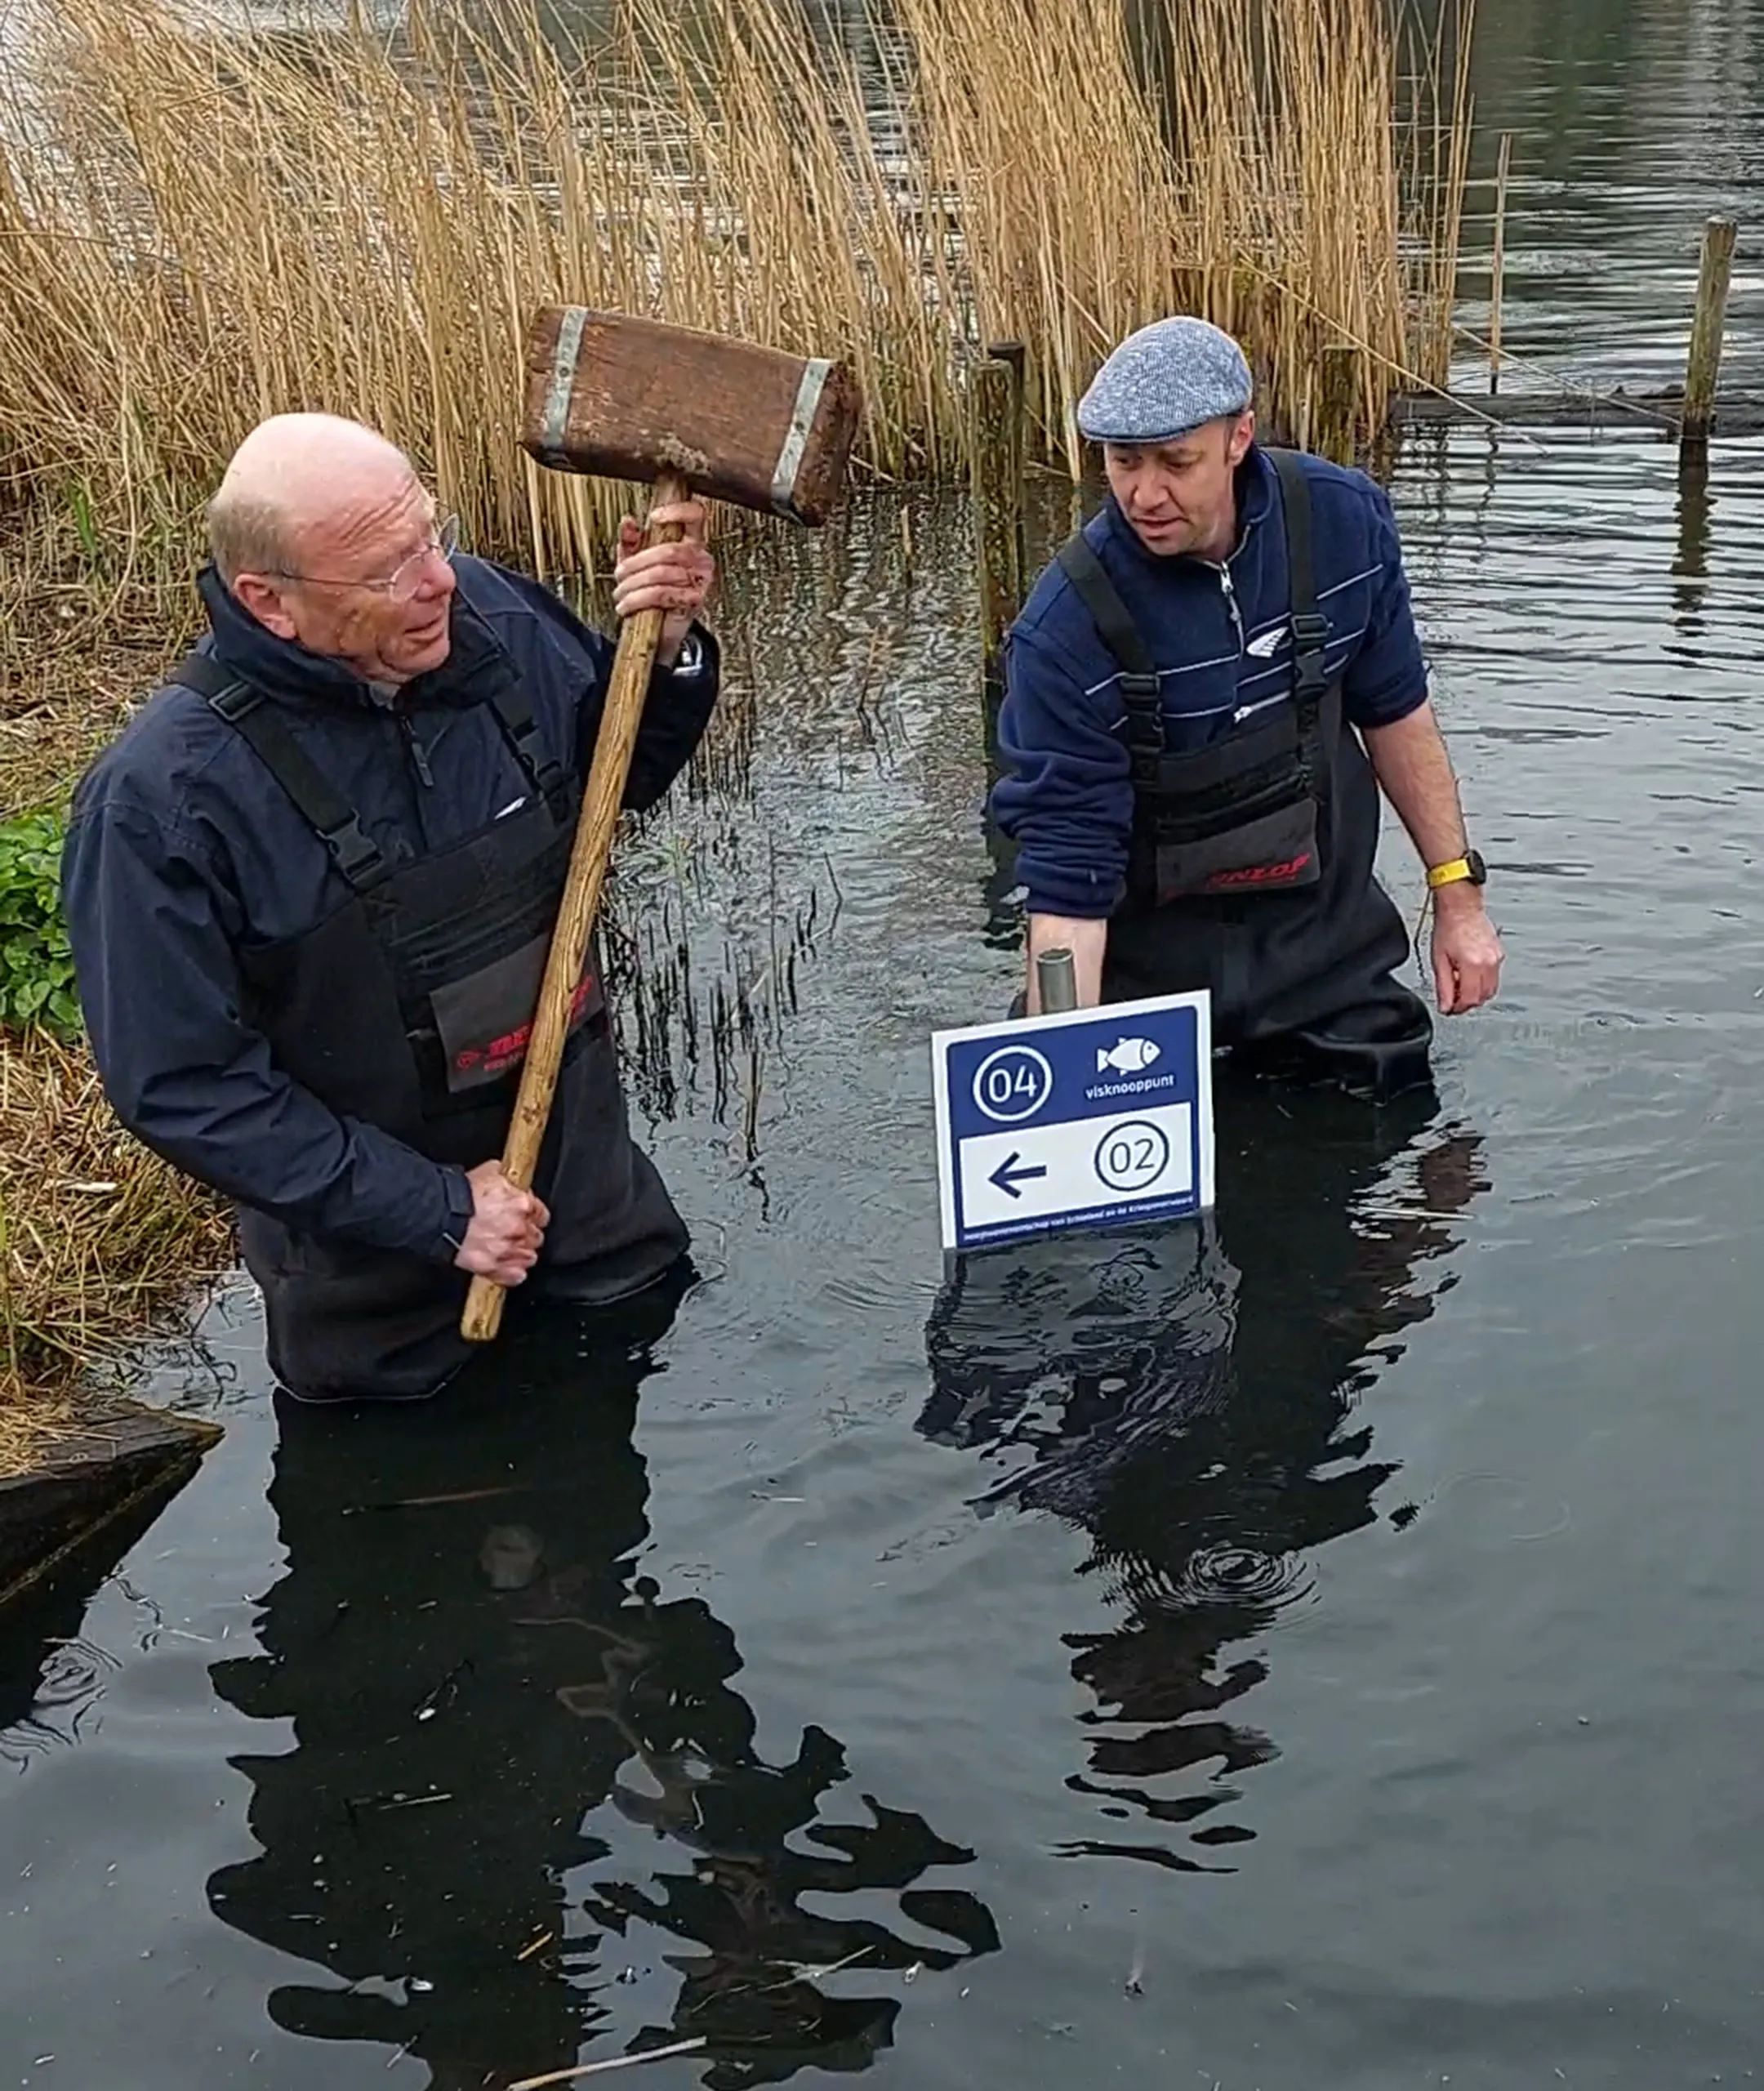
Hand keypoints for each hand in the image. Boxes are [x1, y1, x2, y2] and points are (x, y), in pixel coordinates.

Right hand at [454, 1161, 549, 1285]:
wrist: (437, 1215)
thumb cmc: (458, 1195)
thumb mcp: (487, 1173)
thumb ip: (503, 1178)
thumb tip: (504, 1176)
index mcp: (522, 1205)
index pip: (541, 1214)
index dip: (533, 1216)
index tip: (527, 1217)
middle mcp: (519, 1229)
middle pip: (536, 1237)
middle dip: (527, 1235)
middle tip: (513, 1232)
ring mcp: (507, 1251)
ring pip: (529, 1258)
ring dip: (521, 1254)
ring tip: (510, 1250)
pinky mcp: (493, 1268)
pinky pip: (515, 1276)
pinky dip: (513, 1273)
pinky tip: (507, 1267)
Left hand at [612, 497, 715, 664]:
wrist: (658, 627)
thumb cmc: (652, 588)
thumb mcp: (637, 560)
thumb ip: (632, 539)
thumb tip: (628, 522)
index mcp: (692, 540)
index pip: (697, 515)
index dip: (678, 511)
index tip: (653, 517)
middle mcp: (701, 558)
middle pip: (669, 550)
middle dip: (636, 563)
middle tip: (619, 573)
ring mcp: (700, 580)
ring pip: (661, 573)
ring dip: (633, 584)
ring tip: (620, 592)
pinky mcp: (694, 601)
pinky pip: (662, 594)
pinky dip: (638, 600)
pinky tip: (626, 605)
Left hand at [1430, 888, 1503, 1013]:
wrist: (1461, 907)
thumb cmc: (1448, 927)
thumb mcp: (1439, 960)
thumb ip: (1443, 986)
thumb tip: (1445, 1006)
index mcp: (1472, 965)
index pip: (1470, 999)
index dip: (1458, 1008)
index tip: (1449, 1009)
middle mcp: (1488, 963)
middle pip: (1482, 997)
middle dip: (1467, 1003)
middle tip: (1453, 1001)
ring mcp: (1497, 958)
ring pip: (1491, 990)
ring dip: (1476, 994)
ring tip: (1459, 987)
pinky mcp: (1499, 954)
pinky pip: (1494, 977)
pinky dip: (1482, 982)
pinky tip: (1468, 975)